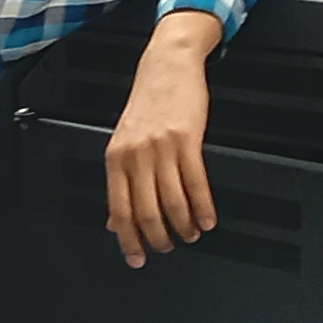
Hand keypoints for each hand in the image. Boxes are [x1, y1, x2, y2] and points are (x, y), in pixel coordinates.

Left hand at [107, 12, 222, 267]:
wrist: (167, 64)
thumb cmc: (147, 103)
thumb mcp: (124, 141)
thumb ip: (121, 181)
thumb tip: (115, 221)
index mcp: (116, 158)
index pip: (119, 210)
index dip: (128, 239)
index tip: (137, 258)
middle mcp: (135, 155)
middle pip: (146, 212)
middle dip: (160, 238)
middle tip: (169, 247)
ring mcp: (161, 148)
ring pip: (172, 202)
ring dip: (184, 226)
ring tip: (191, 233)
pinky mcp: (187, 139)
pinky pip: (196, 183)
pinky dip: (203, 207)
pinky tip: (208, 219)